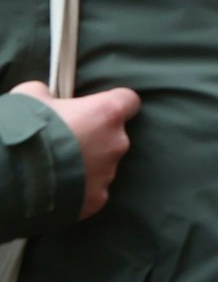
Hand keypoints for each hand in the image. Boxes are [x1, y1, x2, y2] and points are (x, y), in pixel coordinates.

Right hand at [10, 81, 139, 220]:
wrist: (7, 179)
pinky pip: (91, 190)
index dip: (112, 103)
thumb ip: (49, 94)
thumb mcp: (31, 97)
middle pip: (112, 136)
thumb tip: (49, 97)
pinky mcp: (95, 201)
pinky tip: (54, 188)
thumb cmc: (22, 131)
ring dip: (84, 164)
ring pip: (102, 165)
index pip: (128, 101)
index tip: (95, 108)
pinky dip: (77, 189)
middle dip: (92, 138)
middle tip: (62, 142)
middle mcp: (115, 143)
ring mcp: (107, 174)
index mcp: (106, 113)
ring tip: (53, 167)